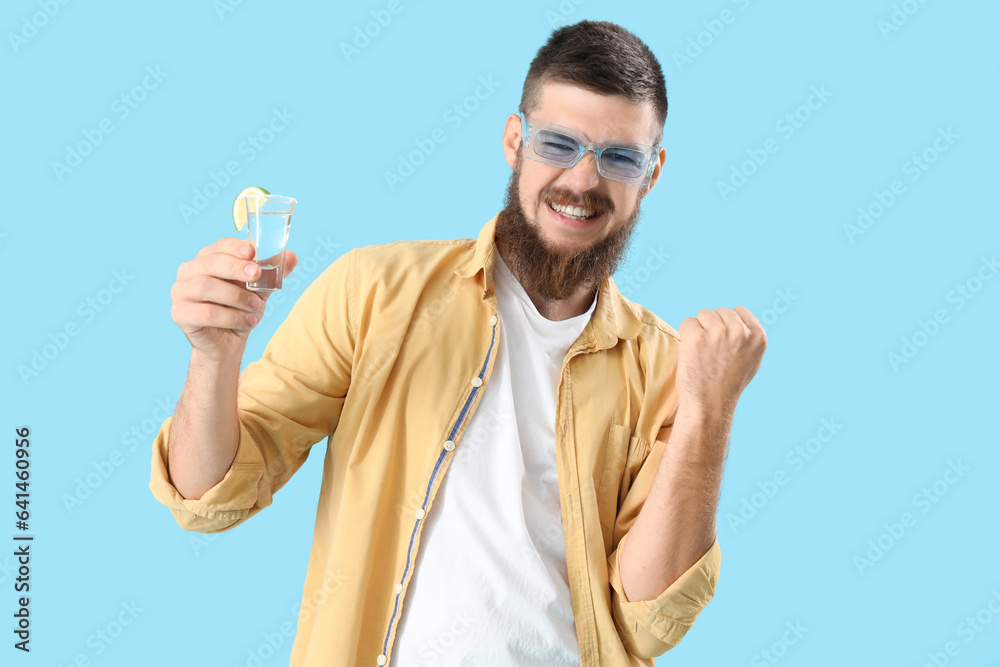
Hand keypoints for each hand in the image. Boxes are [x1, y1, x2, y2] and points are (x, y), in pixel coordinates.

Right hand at [170, 238, 297, 362]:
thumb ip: (273, 272)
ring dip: (236, 296)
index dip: (235, 247)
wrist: (228, 342)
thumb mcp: (260, 288)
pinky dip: (231, 316)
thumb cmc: (240, 309)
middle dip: (235, 268)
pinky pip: (206, 312)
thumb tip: (293, 256)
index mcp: (206, 259)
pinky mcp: (179, 314)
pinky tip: (247, 321)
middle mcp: (188, 272)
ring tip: (255, 306)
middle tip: (257, 276)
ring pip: (206, 286)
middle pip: (210, 263)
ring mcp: (180, 292)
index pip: (218, 246)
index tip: (253, 253)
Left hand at [675, 306, 766, 418]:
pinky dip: (686, 335)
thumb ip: (750, 339)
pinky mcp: (697, 337)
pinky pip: (687, 322)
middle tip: (711, 351)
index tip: (723, 342)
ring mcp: (718, 333)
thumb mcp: (752, 361)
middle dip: (713, 326)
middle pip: (720, 311)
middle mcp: (740, 332)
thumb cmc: (728, 385)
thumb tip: (742, 320)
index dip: (728, 324)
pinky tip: (691, 352)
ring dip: (699, 329)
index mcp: (758, 336)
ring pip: (703, 314)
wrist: (709, 405)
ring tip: (702, 352)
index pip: (739, 311)